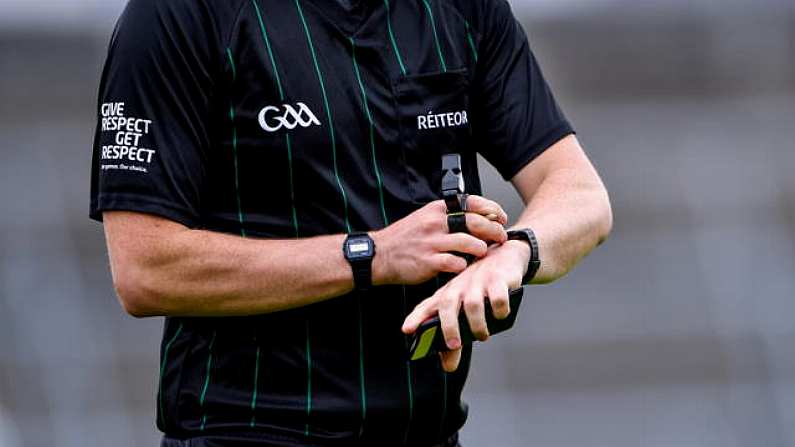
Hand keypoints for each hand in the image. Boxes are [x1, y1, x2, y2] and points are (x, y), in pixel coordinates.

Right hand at [372, 196, 507, 285]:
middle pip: (474, 222)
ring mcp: (432, 242)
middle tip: (501, 237)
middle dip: (493, 230)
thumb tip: (477, 218)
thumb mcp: (424, 218)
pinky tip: (463, 266)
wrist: (379, 255)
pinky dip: (463, 265)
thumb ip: (447, 217)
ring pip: (469, 243)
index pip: (471, 203)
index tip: (500, 217)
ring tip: (483, 252)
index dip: (491, 209)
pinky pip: (455, 263)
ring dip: (481, 249)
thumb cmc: (404, 238)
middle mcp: (435, 223)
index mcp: (436, 209)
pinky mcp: (428, 261)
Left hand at [401, 239, 530, 371]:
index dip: (416, 318)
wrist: (505, 256)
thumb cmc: (479, 287)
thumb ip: (456, 338)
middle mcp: (459, 288)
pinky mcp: (498, 280)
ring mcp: (478, 283)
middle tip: (453, 345)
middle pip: (447, 305)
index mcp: (447, 295)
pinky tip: (501, 315)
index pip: (427, 306)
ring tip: (482, 335)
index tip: (407, 330)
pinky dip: (500, 310)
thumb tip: (448, 366)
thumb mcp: (464, 310)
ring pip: (472, 304)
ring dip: (477, 325)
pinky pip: (497, 298)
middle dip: (448, 326)